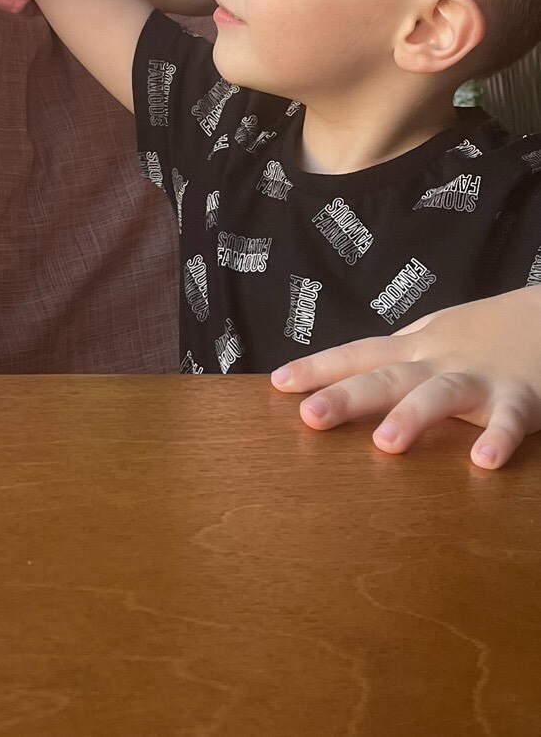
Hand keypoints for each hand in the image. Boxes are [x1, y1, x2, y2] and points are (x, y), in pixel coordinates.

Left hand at [271, 284, 540, 468]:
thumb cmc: (489, 332)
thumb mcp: (437, 337)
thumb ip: (399, 357)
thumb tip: (352, 374)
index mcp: (416, 348)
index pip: (358, 355)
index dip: (318, 368)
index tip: (277, 384)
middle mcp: (439, 360)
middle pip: (386, 376)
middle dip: (346, 396)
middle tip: (309, 418)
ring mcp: (480, 377)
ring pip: (441, 395)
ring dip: (413, 416)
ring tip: (385, 444)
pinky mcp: (521, 396)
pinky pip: (510, 420)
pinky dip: (498, 437)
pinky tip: (483, 460)